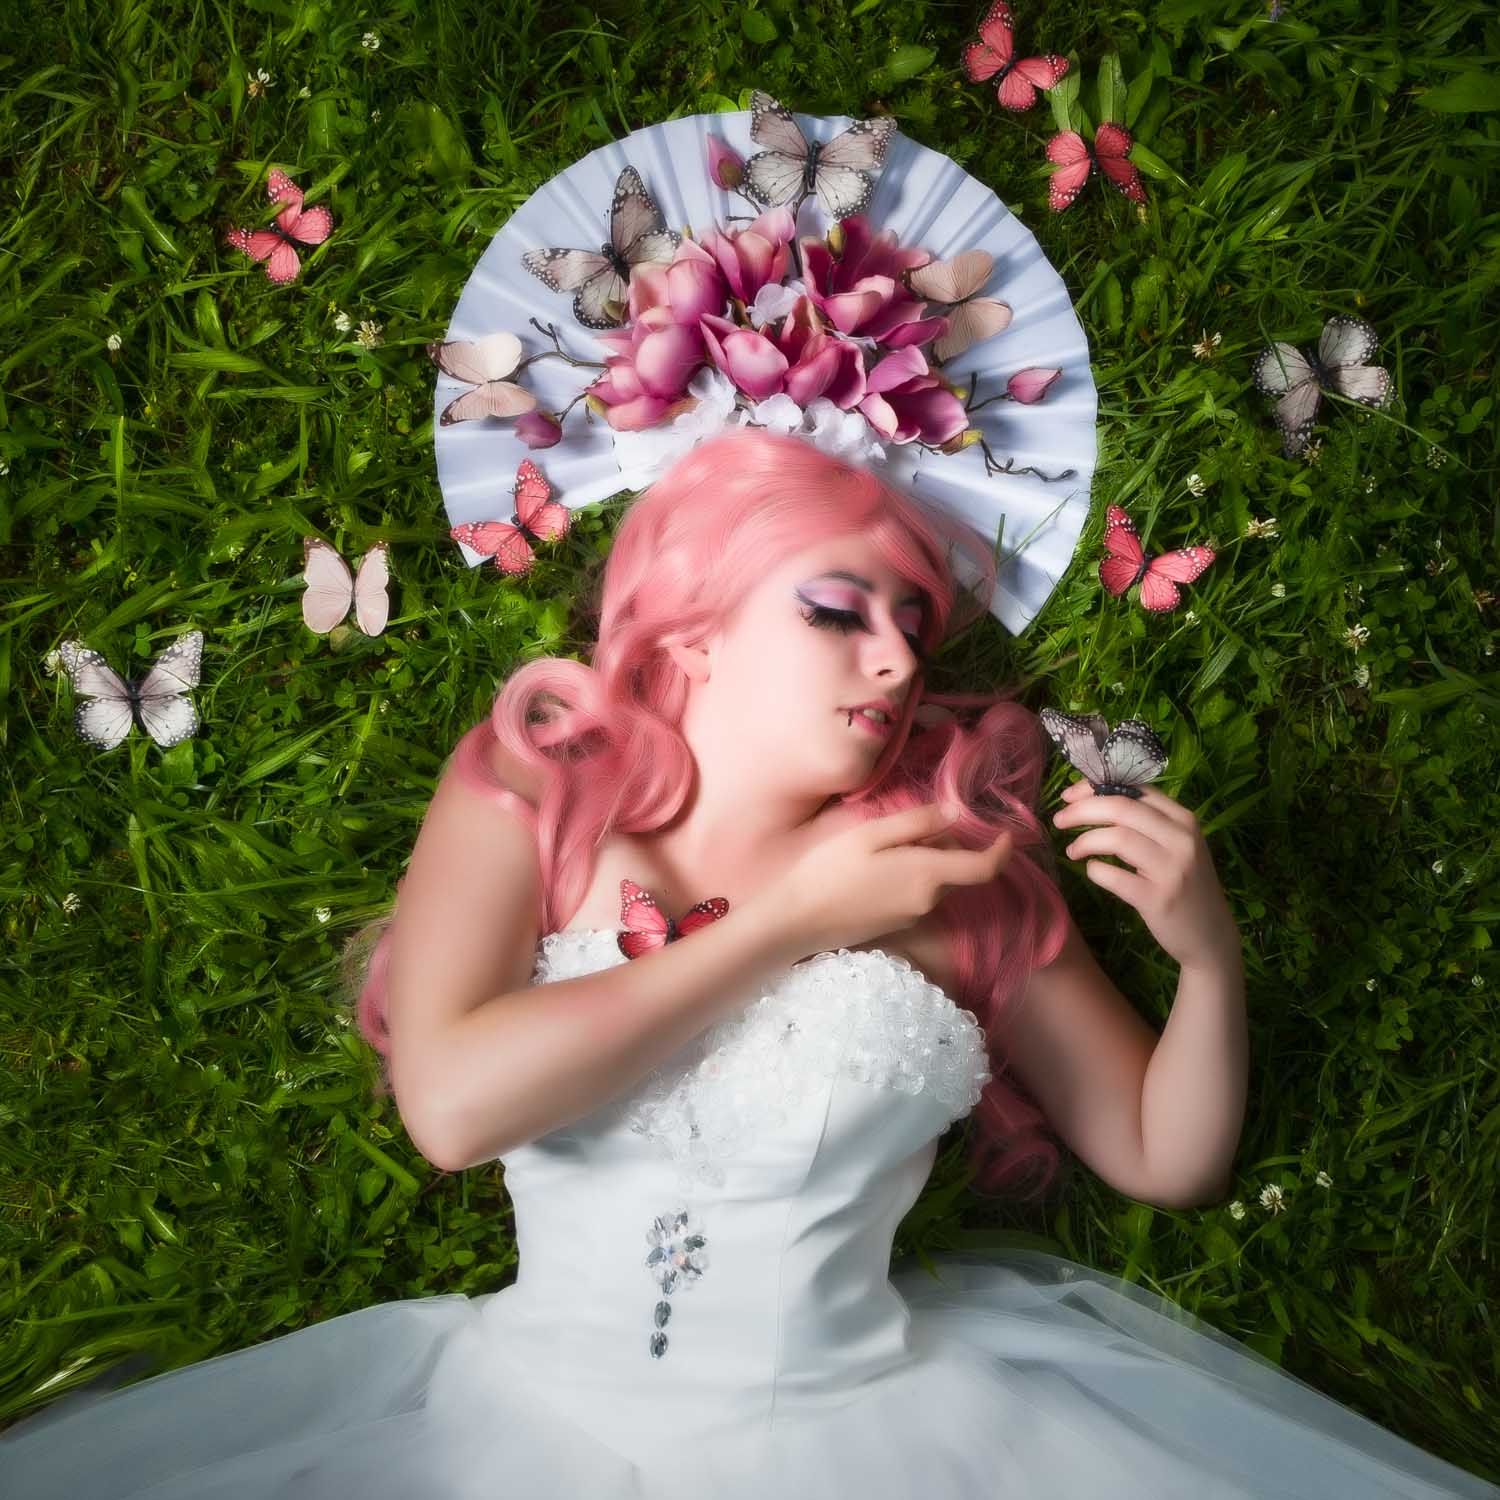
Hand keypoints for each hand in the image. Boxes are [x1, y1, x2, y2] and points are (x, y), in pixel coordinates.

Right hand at [769, 801, 1012, 957]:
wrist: (795, 921)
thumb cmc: (829, 870)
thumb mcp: (870, 834)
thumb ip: (915, 823)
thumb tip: (951, 815)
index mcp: (928, 875)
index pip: (984, 868)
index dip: (1002, 851)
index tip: (1008, 833)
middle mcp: (928, 901)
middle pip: (955, 871)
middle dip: (946, 846)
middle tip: (910, 827)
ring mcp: (912, 917)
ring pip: (934, 882)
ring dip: (924, 862)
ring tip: (883, 847)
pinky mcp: (895, 926)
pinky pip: (915, 895)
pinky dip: (908, 878)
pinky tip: (872, 870)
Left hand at [1052, 776, 1239, 971]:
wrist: (1210, 937)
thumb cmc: (1185, 885)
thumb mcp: (1176, 845)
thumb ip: (1146, 821)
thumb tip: (1093, 797)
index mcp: (1184, 819)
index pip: (1134, 789)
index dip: (1095, 788)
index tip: (1070, 796)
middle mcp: (1182, 839)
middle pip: (1121, 808)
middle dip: (1082, 810)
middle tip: (1060, 820)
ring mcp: (1172, 869)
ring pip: (1117, 837)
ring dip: (1085, 841)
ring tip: (1072, 851)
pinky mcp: (1158, 899)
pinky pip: (1113, 876)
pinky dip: (1095, 870)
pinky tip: (1092, 871)